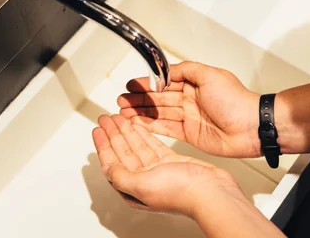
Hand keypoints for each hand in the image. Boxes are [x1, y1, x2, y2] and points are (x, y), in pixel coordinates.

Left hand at [92, 114, 241, 216]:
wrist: (211, 192)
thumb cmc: (182, 193)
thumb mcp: (143, 185)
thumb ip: (121, 176)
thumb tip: (107, 169)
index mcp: (133, 190)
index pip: (112, 163)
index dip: (103, 145)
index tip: (97, 130)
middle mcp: (144, 180)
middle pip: (123, 152)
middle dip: (112, 134)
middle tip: (105, 118)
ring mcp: (158, 170)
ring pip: (137, 146)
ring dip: (126, 130)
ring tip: (117, 116)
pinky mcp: (171, 161)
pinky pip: (152, 144)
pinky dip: (143, 133)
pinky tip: (137, 124)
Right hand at [118, 61, 260, 157]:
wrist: (251, 127)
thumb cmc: (236, 101)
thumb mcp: (210, 75)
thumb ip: (187, 69)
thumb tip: (168, 68)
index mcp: (195, 83)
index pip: (164, 81)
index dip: (146, 83)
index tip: (131, 84)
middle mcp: (190, 99)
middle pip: (158, 98)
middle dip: (139, 99)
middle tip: (121, 100)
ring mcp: (189, 117)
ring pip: (159, 113)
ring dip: (141, 112)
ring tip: (123, 113)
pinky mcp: (190, 134)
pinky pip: (166, 129)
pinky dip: (151, 126)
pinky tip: (138, 124)